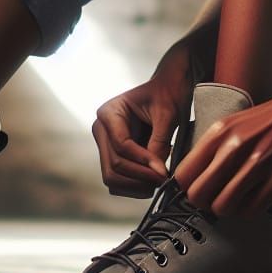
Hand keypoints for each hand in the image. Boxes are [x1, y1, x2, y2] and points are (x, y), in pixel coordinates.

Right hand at [92, 43, 193, 198]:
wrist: (169, 87)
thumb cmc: (168, 93)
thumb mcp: (168, 114)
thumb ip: (159, 142)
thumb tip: (157, 173)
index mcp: (109, 112)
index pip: (122, 146)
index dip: (142, 161)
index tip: (163, 171)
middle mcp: (102, 129)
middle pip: (113, 165)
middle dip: (139, 177)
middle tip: (163, 180)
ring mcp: (105, 144)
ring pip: (112, 177)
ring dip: (136, 185)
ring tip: (160, 180)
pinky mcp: (113, 155)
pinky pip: (117, 179)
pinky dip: (134, 185)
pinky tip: (153, 178)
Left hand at [172, 80, 271, 218]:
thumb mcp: (241, 120)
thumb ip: (220, 145)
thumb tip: (200, 175)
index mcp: (221, 130)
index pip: (183, 173)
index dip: (189, 187)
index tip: (201, 189)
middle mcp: (234, 146)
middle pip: (197, 195)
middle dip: (205, 203)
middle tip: (219, 198)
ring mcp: (257, 164)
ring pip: (222, 207)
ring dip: (229, 208)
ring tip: (241, 199)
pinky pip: (250, 210)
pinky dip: (251, 209)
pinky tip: (259, 197)